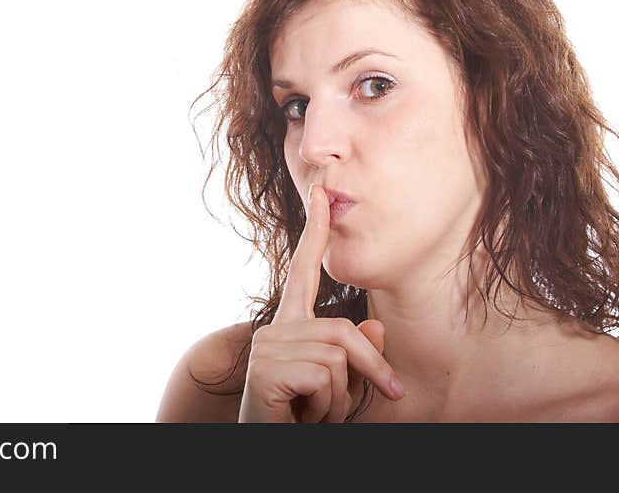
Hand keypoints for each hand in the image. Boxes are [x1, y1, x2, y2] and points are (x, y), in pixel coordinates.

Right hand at [238, 183, 405, 422]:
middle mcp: (275, 329)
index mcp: (290, 325)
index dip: (315, 233)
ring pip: (337, 358)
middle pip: (343, 330)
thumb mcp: (339, 386)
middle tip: (377, 399)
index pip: (303, 271)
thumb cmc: (302, 416)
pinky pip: (324, 378)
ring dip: (340, 398)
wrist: (270, 447)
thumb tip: (375, 328)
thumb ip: (356, 355)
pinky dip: (327, 407)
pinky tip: (302, 415)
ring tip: (315, 412)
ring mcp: (268, 348)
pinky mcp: (266, 369)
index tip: (320, 194)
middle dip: (370, 369)